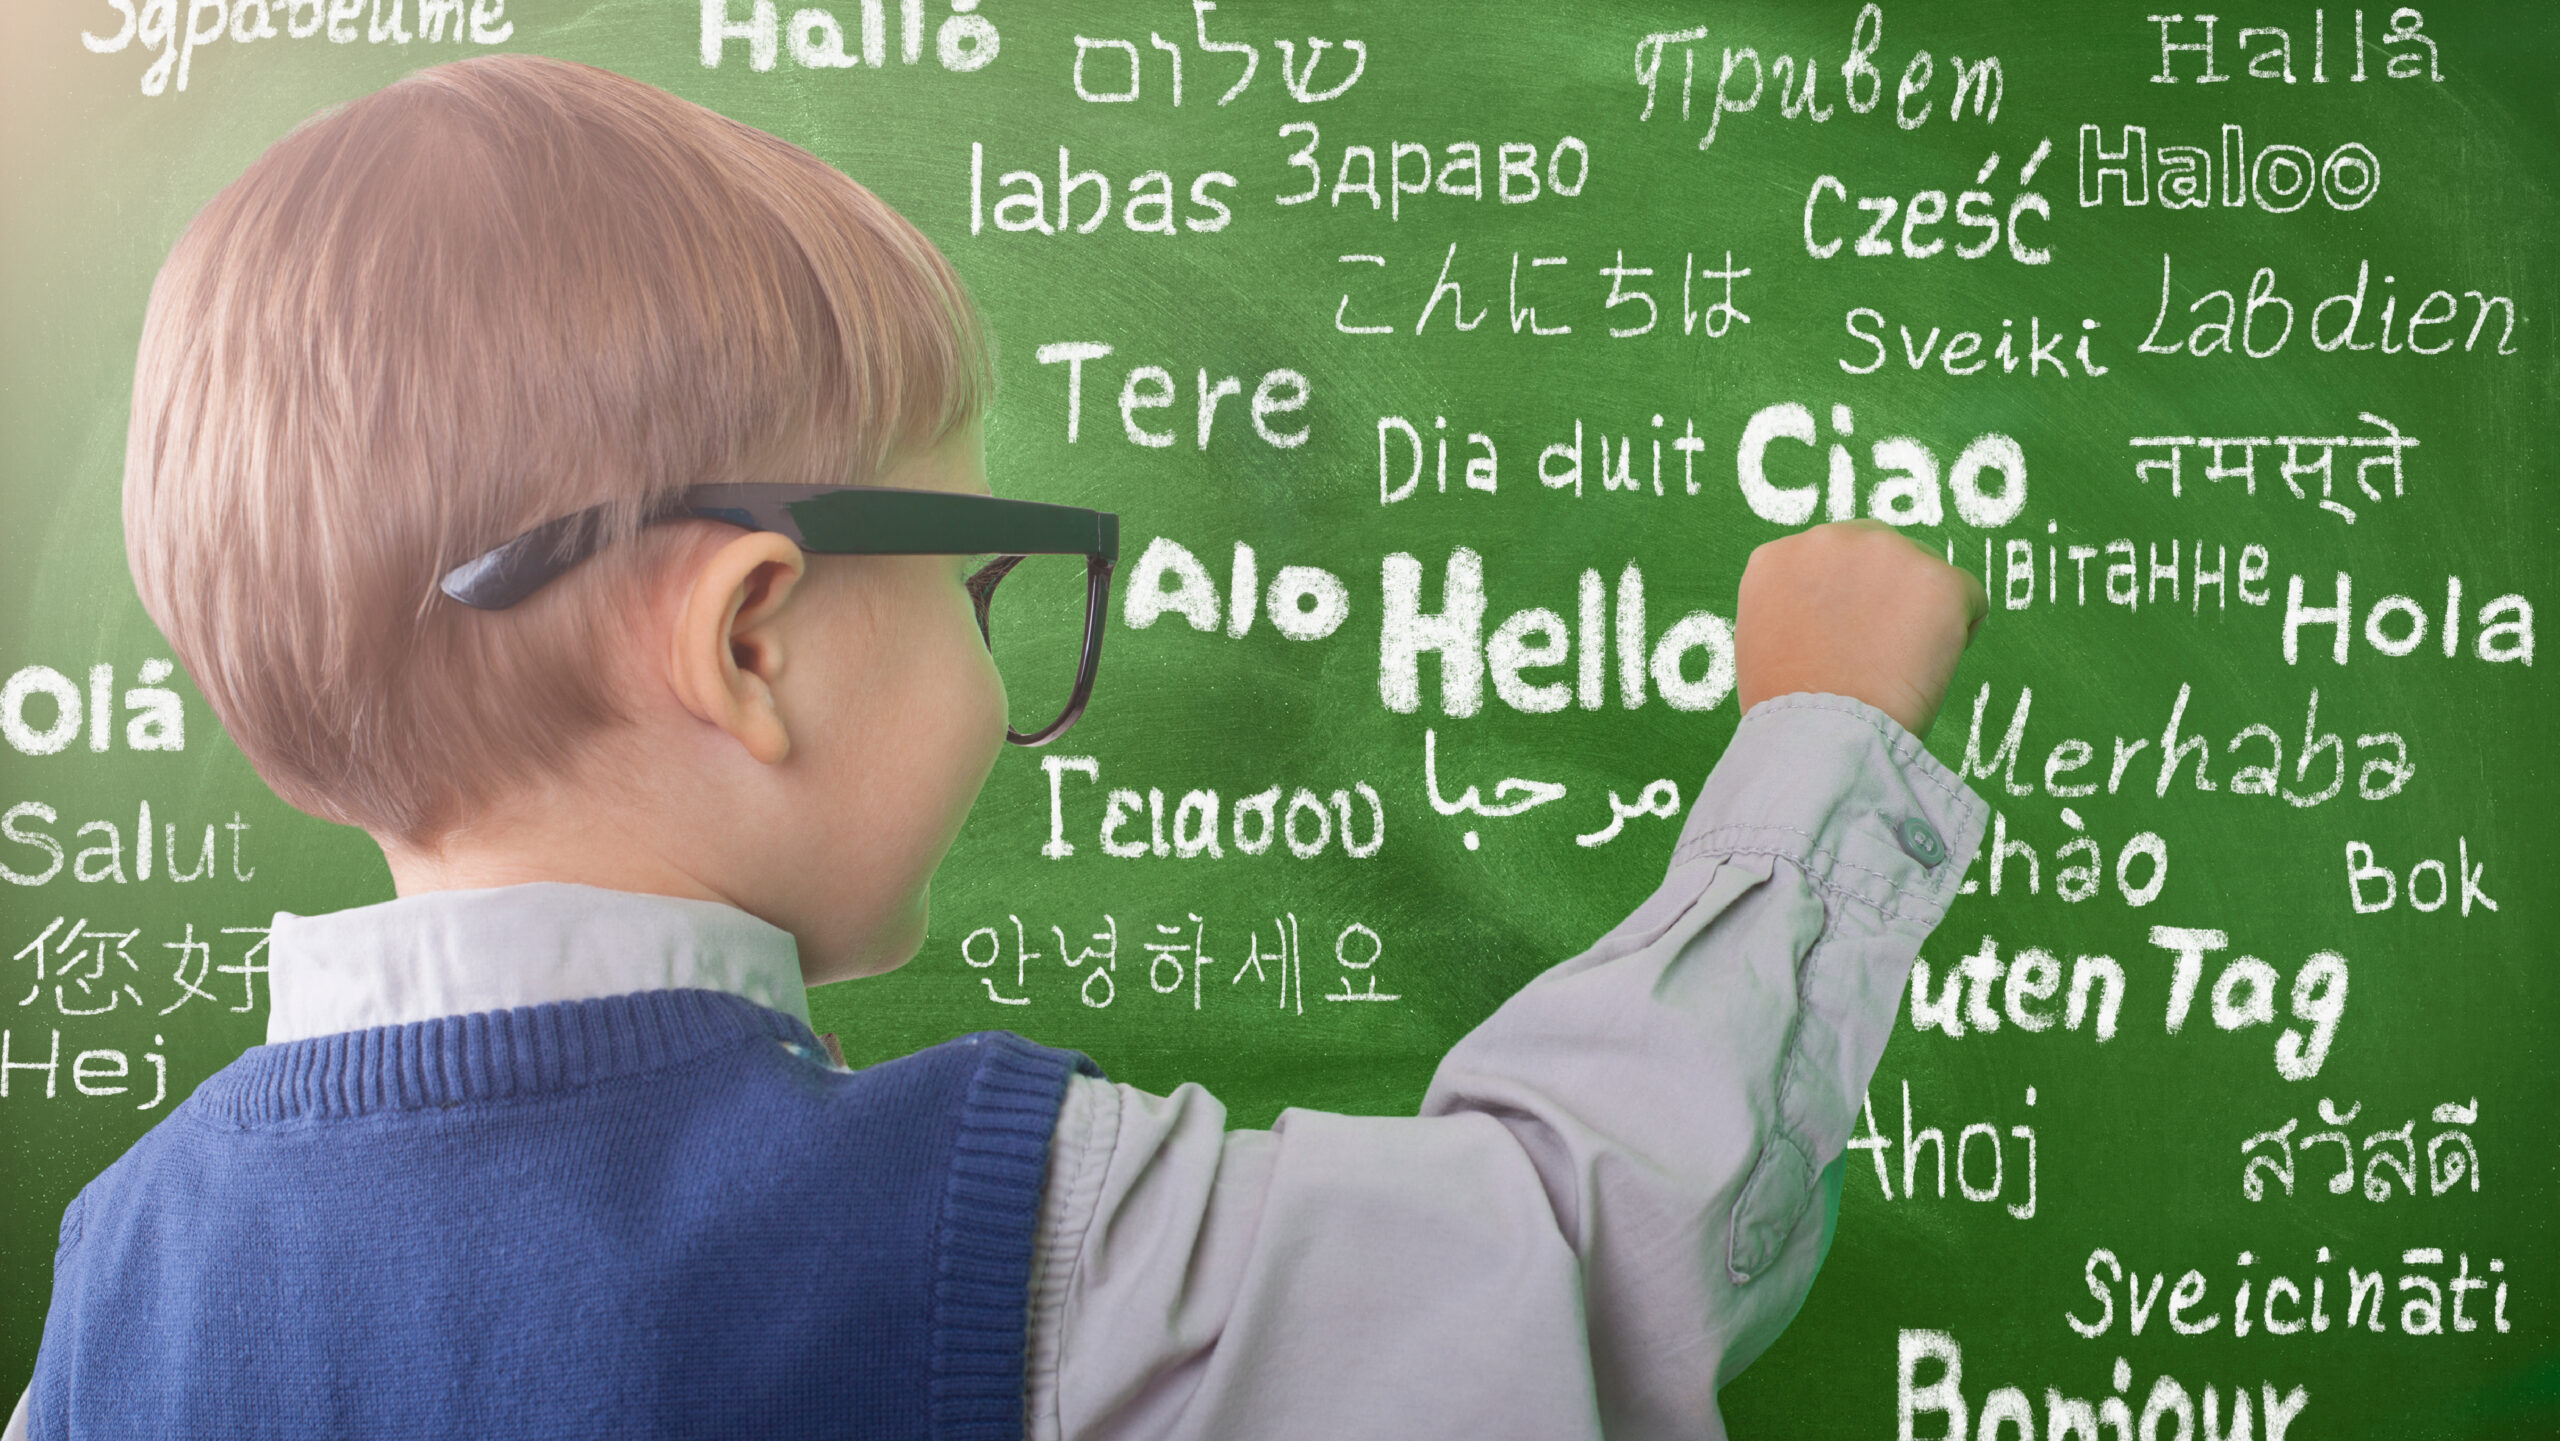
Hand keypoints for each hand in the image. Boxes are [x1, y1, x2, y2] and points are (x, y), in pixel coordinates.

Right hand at [1733, 520, 1988, 737]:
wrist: (1820, 735)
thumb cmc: (1789, 711)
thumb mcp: (1762, 643)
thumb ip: (1795, 609)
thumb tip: (1834, 613)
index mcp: (1780, 557)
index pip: (1830, 561)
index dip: (1844, 602)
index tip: (1846, 641)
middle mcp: (1830, 540)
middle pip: (1880, 554)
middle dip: (1886, 595)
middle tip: (1879, 655)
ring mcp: (1887, 553)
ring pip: (1925, 574)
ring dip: (1921, 613)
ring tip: (1899, 667)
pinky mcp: (1940, 579)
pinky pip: (1969, 598)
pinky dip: (1960, 633)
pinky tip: (1929, 670)